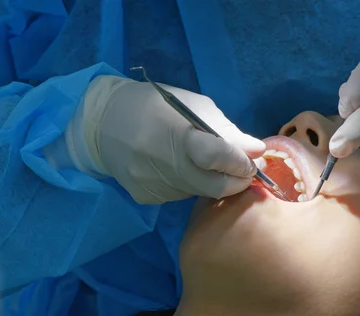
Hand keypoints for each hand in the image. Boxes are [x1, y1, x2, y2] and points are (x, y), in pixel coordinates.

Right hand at [70, 76, 265, 203]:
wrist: (102, 123)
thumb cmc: (154, 106)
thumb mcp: (193, 106)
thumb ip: (226, 131)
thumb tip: (257, 151)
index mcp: (177, 134)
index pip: (216, 157)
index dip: (240, 163)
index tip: (252, 161)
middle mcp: (165, 166)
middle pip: (214, 187)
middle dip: (235, 180)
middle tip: (242, 170)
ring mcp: (154, 186)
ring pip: (197, 192)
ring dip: (208, 180)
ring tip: (198, 160)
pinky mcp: (146, 197)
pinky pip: (178, 195)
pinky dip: (186, 184)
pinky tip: (173, 167)